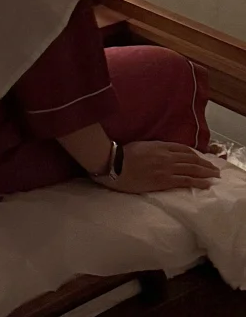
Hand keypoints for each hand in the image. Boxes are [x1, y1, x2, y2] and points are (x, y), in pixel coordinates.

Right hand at [98, 141, 220, 194]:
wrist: (114, 164)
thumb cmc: (123, 155)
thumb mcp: (141, 145)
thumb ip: (154, 148)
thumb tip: (163, 152)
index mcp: (160, 145)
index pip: (183, 149)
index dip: (195, 154)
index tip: (202, 159)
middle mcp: (166, 155)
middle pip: (191, 159)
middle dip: (205, 164)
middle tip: (215, 169)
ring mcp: (166, 168)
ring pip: (192, 169)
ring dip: (205, 172)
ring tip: (215, 175)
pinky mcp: (164, 180)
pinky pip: (185, 180)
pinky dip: (198, 182)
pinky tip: (206, 184)